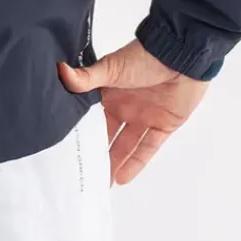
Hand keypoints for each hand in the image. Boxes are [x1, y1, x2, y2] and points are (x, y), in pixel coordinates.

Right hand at [59, 39, 208, 185]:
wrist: (181, 55)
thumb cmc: (144, 57)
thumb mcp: (111, 67)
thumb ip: (87, 76)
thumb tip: (60, 71)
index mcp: (108, 92)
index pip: (90, 117)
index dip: (79, 133)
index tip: (65, 151)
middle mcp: (123, 106)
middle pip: (107, 135)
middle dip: (96, 154)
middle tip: (82, 175)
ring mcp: (143, 116)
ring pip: (126, 145)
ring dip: (114, 163)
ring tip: (101, 184)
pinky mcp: (163, 125)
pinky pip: (148, 148)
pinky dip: (136, 163)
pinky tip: (122, 178)